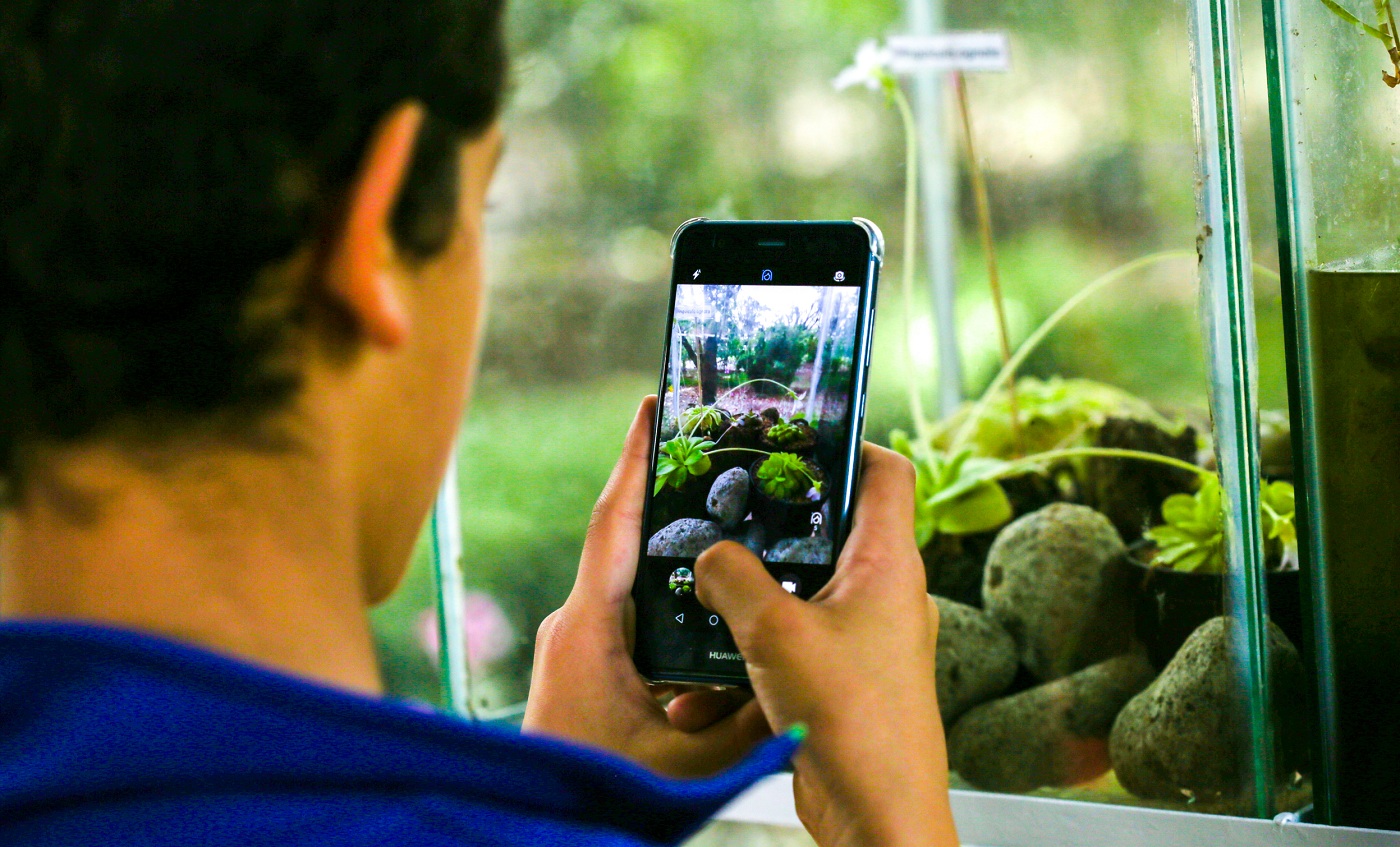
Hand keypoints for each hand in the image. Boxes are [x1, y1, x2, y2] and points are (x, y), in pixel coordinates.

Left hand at [522, 396, 770, 775]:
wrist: (529, 834)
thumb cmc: (588, 796)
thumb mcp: (686, 765)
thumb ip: (748, 723)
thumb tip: (801, 684)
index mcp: (588, 630)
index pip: (614, 523)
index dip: (635, 460)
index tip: (654, 405)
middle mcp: (576, 626)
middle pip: (626, 538)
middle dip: (667, 489)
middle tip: (713, 444)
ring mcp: (578, 647)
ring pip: (631, 579)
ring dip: (672, 546)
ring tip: (725, 509)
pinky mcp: (586, 669)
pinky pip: (632, 615)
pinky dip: (668, 594)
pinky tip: (711, 598)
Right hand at [695, 444, 957, 846]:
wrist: (874, 816)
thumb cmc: (852, 721)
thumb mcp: (774, 632)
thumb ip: (733, 578)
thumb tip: (709, 555)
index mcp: (887, 564)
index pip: (886, 473)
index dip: (847, 442)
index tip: (796, 435)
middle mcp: (883, 596)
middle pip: (829, 532)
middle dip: (769, 530)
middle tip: (721, 514)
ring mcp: (864, 641)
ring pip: (798, 596)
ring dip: (745, 606)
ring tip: (696, 606)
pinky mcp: (840, 682)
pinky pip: (787, 650)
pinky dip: (745, 659)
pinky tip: (698, 687)